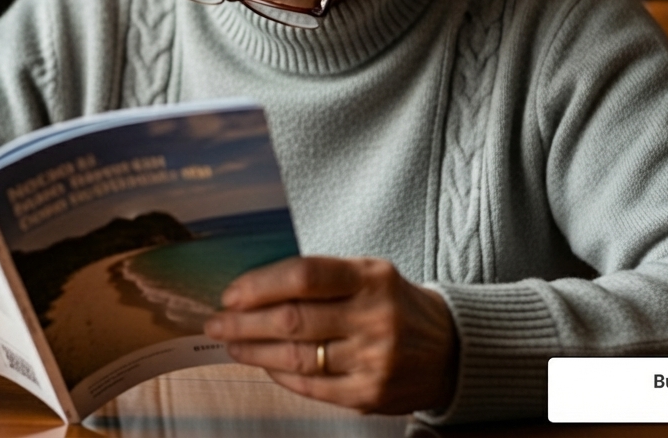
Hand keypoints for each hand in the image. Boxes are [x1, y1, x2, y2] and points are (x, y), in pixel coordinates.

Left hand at [202, 256, 456, 413]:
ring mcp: (374, 359)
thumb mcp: (369, 274)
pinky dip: (281, 375)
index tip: (231, 294)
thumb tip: (255, 288)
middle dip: (244, 322)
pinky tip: (265, 364)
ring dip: (254, 351)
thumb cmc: (395, 304)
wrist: (451, 349)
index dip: (260, 285)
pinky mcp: (371, 393)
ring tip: (231, 344)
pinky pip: (312, 386)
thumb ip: (322, 277)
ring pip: (297, 356)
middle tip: (216, 323)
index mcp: (371, 278)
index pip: (304, 276)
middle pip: (293, 319)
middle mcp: (374, 317)